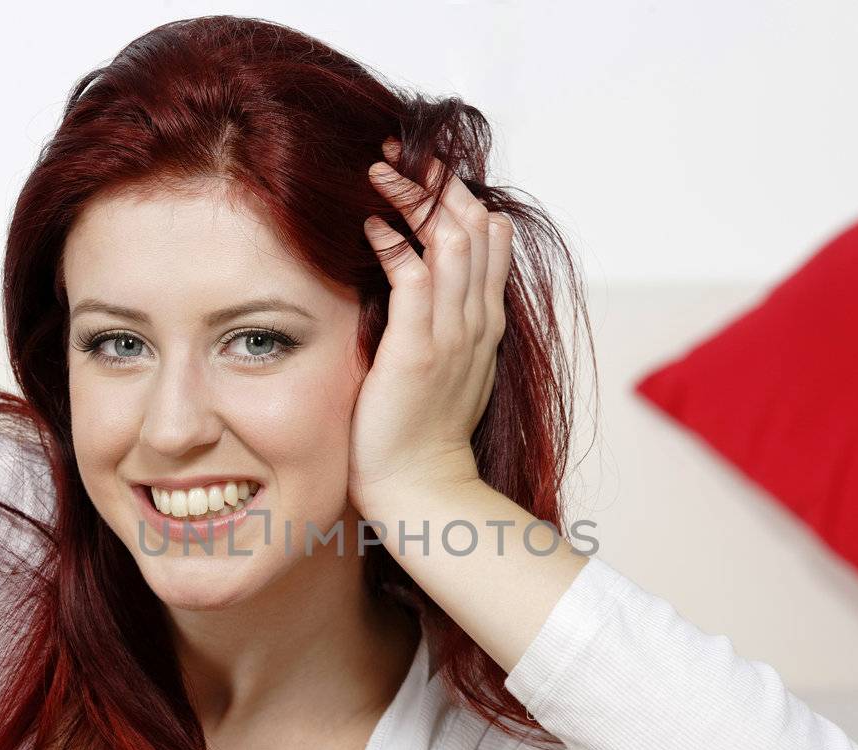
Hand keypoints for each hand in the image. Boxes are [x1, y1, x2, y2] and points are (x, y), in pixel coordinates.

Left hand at [353, 139, 512, 519]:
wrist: (422, 490)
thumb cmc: (420, 434)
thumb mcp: (446, 370)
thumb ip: (443, 326)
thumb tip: (423, 287)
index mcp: (485, 325)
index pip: (488, 240)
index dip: (459, 199)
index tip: (423, 173)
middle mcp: (476, 322)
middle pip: (474, 227)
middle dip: (438, 183)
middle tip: (400, 152)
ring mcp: (452, 336)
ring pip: (448, 242)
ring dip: (412, 199)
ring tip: (379, 169)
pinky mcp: (417, 351)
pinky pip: (411, 279)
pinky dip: (392, 245)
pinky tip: (368, 224)